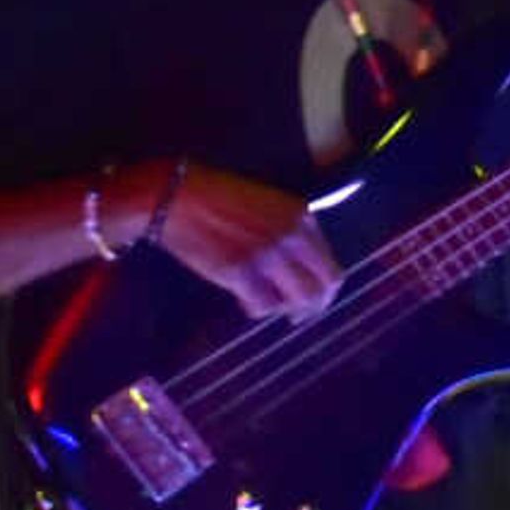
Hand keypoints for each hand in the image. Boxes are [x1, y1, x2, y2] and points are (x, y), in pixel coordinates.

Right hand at [145, 163, 343, 321]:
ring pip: (297, 300)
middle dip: (313, 306)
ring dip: (283, 308)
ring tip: (266, 304)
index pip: (331, 265)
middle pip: (322, 288)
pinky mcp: (239, 271)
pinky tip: (244, 301)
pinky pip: (262, 305)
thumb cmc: (219, 197)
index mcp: (302, 217)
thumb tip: (301, 265)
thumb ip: (292, 231)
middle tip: (297, 315)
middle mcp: (292, 237)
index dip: (323, 289)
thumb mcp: (271, 204)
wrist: (178, 195)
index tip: (313, 298)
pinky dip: (256, 309)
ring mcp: (267, 255)